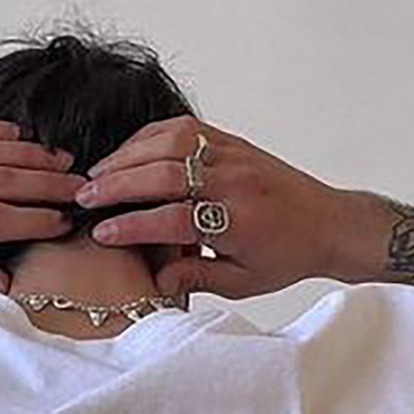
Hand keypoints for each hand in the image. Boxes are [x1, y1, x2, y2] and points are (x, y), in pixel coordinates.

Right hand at [74, 117, 362, 298]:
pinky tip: (128, 152)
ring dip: (128, 155)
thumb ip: (198, 279)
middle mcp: (234, 182)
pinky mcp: (233, 141)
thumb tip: (156, 284)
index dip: (133, 226)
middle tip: (83, 197)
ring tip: (98, 174)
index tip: (102, 234)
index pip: (174, 220)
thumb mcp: (245, 282)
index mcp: (237, 222)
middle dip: (118, 184)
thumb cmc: (287, 256)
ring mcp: (233, 156)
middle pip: (165, 173)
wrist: (330, 223)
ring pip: (171, 143)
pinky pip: (185, 129)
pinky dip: (151, 136)